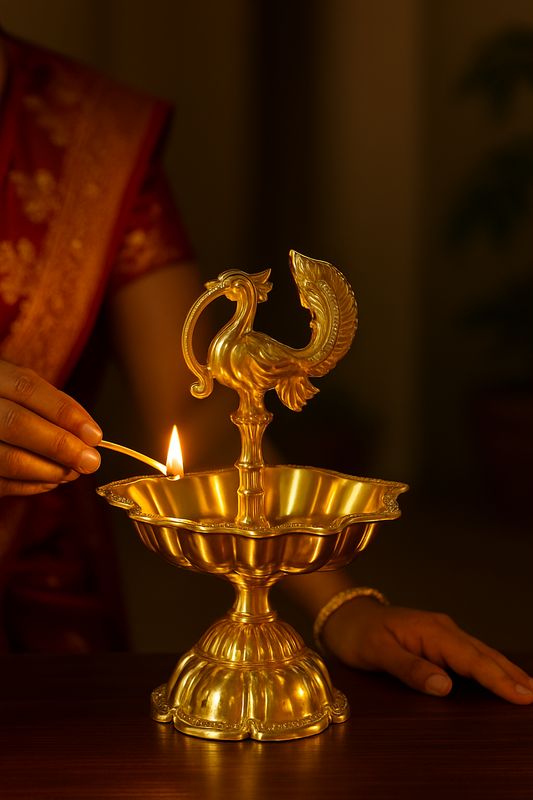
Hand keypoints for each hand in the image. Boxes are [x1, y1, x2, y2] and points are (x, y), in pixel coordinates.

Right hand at [0, 359, 101, 496]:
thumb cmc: (11, 405)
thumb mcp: (29, 392)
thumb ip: (56, 407)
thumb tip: (90, 436)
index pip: (28, 389)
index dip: (64, 413)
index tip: (94, 435)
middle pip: (17, 424)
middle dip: (61, 446)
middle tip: (90, 462)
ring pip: (9, 459)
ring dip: (50, 471)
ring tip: (73, 472)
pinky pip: (2, 483)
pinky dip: (33, 485)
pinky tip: (51, 480)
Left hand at [322, 597, 532, 704]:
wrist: (345, 615)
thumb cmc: (358, 634)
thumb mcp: (377, 653)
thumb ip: (409, 669)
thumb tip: (444, 686)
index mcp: (431, 631)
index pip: (471, 659)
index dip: (497, 679)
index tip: (522, 695)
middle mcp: (442, 629)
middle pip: (483, 655)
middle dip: (510, 676)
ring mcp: (441, 633)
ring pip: (480, 653)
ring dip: (504, 671)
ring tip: (527, 690)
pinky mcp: (438, 640)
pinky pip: (470, 653)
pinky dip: (489, 666)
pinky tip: (500, 676)